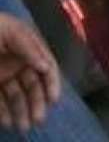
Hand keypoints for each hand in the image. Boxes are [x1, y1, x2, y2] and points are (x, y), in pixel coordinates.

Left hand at [0, 15, 60, 132]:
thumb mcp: (10, 31)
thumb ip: (28, 46)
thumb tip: (45, 65)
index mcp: (29, 45)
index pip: (47, 65)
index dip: (52, 83)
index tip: (53, 99)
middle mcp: (19, 61)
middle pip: (33, 84)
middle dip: (37, 103)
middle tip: (38, 120)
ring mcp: (4, 72)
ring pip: (17, 95)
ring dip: (21, 111)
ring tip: (23, 127)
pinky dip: (3, 111)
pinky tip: (6, 121)